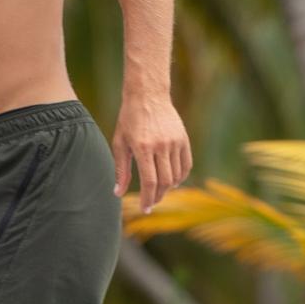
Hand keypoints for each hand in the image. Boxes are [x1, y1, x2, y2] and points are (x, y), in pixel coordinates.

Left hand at [111, 90, 190, 212]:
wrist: (148, 94)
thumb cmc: (129, 119)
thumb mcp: (120, 142)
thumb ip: (120, 169)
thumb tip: (118, 193)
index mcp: (143, 147)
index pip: (149, 181)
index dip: (147, 198)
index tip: (145, 209)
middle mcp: (161, 145)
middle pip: (164, 182)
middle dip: (157, 196)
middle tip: (151, 203)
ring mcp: (175, 142)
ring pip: (176, 175)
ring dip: (168, 188)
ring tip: (158, 191)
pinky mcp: (183, 139)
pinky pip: (186, 165)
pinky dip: (181, 177)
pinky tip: (172, 182)